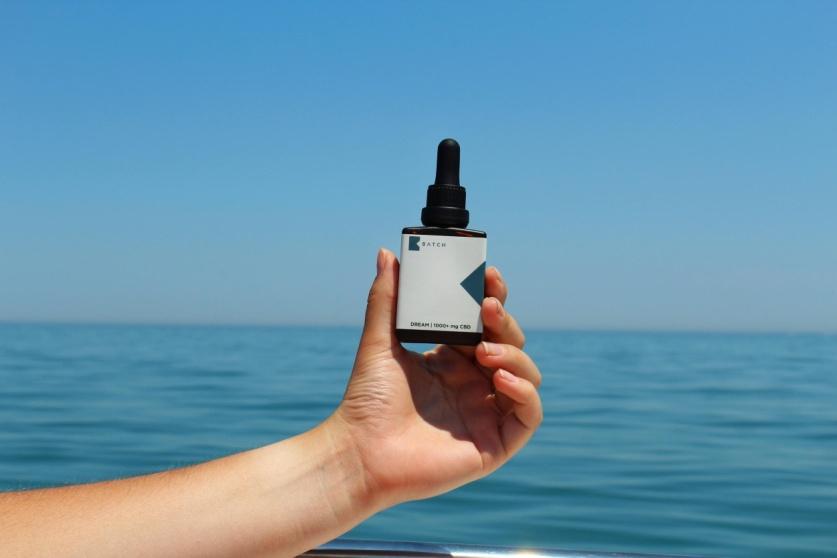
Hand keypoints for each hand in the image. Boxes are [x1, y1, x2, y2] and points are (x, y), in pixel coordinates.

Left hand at [329, 248, 542, 507]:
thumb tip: (387, 254)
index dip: (493, 298)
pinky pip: (529, 414)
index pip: (485, 323)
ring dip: (514, 354)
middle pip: (510, 342)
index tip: (488, 275)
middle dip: (505, 321)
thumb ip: (387, 299)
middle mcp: (474, 382)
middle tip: (487, 308)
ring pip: (526, 373)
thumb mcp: (380, 342)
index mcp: (452, 359)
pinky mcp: (496, 442)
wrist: (360, 452)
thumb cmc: (367, 401)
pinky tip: (501, 378)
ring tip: (484, 351)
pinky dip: (524, 392)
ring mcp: (487, 412)